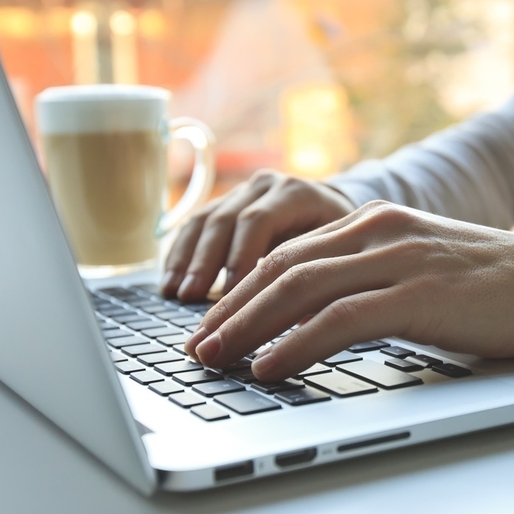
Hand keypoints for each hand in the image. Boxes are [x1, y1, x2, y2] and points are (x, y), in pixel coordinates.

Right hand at [161, 170, 355, 300]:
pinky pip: (195, 225)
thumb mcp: (342, 253)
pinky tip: (169, 283)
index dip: (241, 256)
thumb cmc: (344, 241)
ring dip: (187, 260)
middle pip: (227, 219)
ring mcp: (243, 193)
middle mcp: (267, 186)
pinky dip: (180, 255)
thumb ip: (322, 278)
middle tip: (191, 296)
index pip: (260, 221)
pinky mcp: (226, 205)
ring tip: (175, 293)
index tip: (231, 293)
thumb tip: (305, 326)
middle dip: (206, 262)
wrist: (336, 211)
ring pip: (205, 220)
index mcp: (297, 193)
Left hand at [182, 201, 513, 380]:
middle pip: (281, 267)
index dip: (238, 290)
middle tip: (197, 346)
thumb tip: (304, 319)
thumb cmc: (481, 288)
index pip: (285, 253)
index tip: (209, 324)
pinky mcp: (417, 293)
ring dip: (249, 326)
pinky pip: (340, 318)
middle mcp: (376, 230)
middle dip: (230, 309)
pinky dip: (296, 342)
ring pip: (300, 287)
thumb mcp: (412, 267)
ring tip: (218, 357)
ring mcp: (396, 258)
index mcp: (370, 221)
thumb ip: (362, 278)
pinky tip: (271, 364)